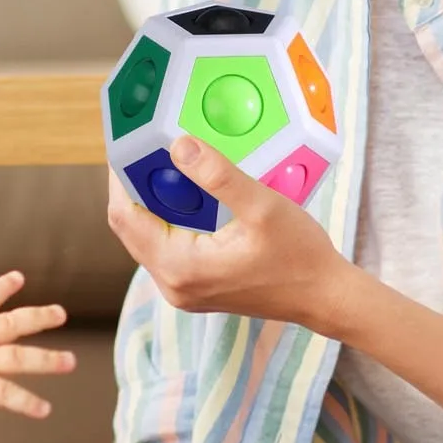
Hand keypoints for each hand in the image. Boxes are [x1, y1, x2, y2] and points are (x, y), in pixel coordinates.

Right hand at [0, 270, 74, 418]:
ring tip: (71, 362)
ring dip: (48, 360)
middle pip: (12, 323)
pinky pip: (9, 395)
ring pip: (20, 357)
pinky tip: (46, 409)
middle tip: (61, 314)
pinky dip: (28, 404)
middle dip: (38, 318)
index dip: (1, 288)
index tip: (19, 278)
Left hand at [108, 136, 352, 328]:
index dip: (118, 178)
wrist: (324, 297)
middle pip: (130, 228)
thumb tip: (179, 145)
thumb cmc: (300, 256)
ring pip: (146, 237)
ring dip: (151, 202)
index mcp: (180, 267)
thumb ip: (219, 176)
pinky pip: (165, 248)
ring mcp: (181, 290)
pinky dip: (168, 219)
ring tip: (164, 164)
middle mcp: (172, 284)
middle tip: (145, 147)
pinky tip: (187, 194)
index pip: (124, 218)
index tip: (125, 145)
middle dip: (133, 187)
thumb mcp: (262, 207)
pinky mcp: (194, 287)